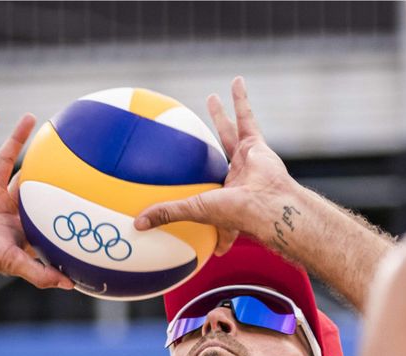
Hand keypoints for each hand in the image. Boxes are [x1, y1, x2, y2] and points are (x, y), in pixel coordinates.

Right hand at [0, 110, 71, 289]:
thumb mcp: (13, 263)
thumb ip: (40, 273)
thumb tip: (71, 285)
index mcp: (20, 221)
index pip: (45, 204)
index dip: (60, 193)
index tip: (80, 179)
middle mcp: (6, 203)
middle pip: (30, 176)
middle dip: (45, 162)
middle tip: (62, 143)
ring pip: (5, 158)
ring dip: (17, 138)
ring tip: (33, 118)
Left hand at [133, 77, 304, 256]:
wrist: (269, 205)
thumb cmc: (236, 212)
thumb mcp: (194, 210)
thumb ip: (167, 213)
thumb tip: (137, 225)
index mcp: (222, 198)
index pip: (205, 193)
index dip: (195, 193)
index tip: (183, 189)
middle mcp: (235, 179)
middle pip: (215, 159)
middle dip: (205, 150)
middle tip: (193, 139)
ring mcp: (247, 160)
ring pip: (230, 133)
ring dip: (222, 116)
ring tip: (211, 98)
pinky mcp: (257, 145)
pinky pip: (247, 117)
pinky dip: (242, 99)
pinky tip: (236, 81)